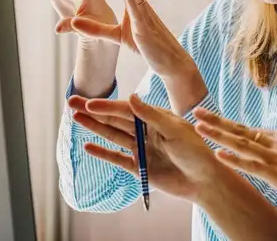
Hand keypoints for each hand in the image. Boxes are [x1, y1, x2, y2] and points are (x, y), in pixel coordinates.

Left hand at [67, 0, 196, 77]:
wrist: (168, 62)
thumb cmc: (146, 46)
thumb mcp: (116, 36)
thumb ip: (96, 29)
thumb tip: (74, 22)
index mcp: (134, 5)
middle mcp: (140, 6)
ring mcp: (144, 17)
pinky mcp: (145, 31)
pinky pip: (139, 15)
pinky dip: (133, 3)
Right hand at [67, 94, 221, 200]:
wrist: (204, 180)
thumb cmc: (196, 151)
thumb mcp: (175, 130)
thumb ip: (151, 115)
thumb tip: (131, 97)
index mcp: (156, 118)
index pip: (126, 110)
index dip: (107, 106)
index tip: (89, 102)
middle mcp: (147, 131)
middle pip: (115, 119)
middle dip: (93, 111)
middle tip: (71, 102)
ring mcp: (142, 149)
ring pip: (113, 136)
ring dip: (95, 127)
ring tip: (76, 118)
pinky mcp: (140, 168)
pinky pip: (117, 159)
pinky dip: (103, 153)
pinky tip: (88, 146)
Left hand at [193, 108, 276, 207]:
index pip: (250, 131)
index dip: (229, 125)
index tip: (213, 118)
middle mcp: (276, 142)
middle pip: (240, 130)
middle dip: (216, 121)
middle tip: (195, 111)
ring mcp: (275, 157)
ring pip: (240, 143)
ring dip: (218, 135)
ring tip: (198, 127)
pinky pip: (251, 165)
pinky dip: (233, 159)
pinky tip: (217, 154)